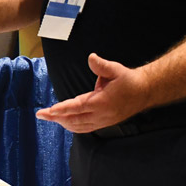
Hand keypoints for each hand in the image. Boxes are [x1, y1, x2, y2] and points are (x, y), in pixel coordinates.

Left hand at [35, 53, 150, 132]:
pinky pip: (85, 128)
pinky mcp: (104, 123)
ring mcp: (103, 121)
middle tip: (41, 114)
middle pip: (74, 119)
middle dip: (56, 117)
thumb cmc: (128, 80)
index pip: (78, 107)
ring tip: (49, 117)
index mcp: (103, 102)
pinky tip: (64, 122)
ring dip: (63, 122)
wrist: (145, 92)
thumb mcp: (116, 69)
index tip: (50, 110)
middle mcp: (102, 115)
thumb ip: (102, 65)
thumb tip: (91, 57)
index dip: (63, 109)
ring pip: (79, 126)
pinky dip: (73, 126)